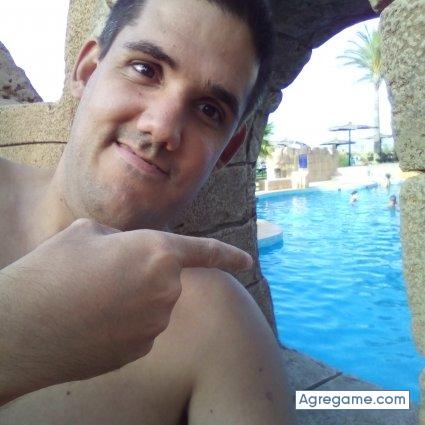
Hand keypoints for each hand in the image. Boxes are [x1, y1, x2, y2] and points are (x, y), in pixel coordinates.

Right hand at [0, 218, 251, 403]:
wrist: (24, 327)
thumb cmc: (53, 270)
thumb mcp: (87, 233)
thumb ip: (121, 239)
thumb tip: (128, 250)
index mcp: (157, 252)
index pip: (204, 251)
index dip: (229, 255)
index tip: (250, 262)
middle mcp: (166, 290)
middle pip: (165, 278)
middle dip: (143, 273)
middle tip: (102, 274)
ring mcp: (155, 324)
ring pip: (151, 303)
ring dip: (131, 298)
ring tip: (91, 297)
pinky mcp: (140, 350)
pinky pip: (140, 327)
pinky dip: (123, 322)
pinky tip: (93, 321)